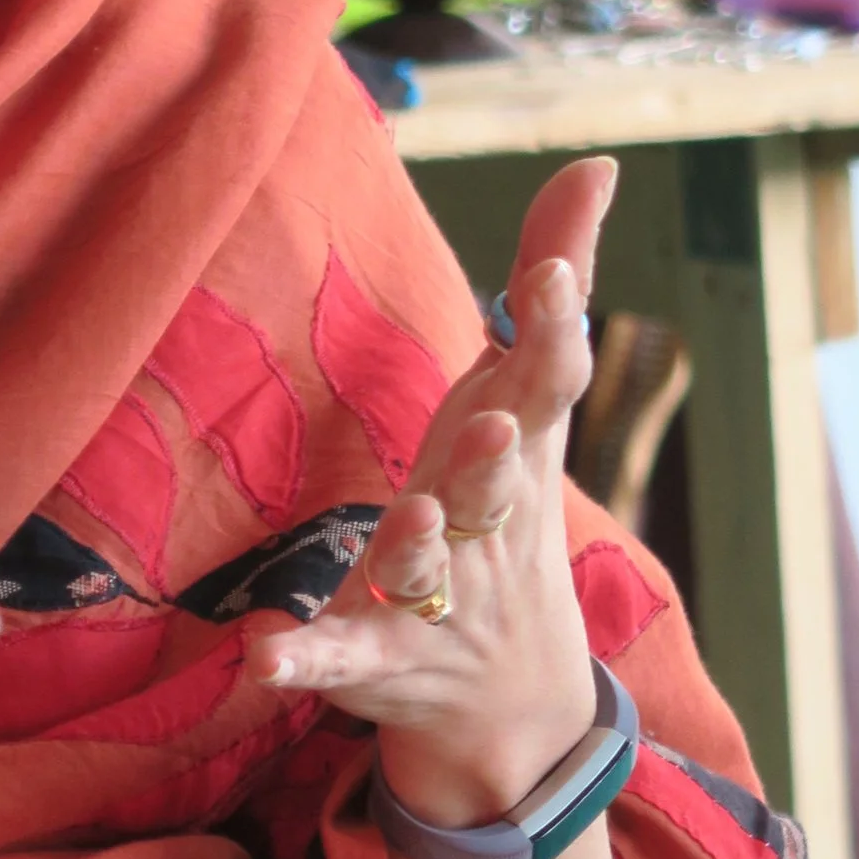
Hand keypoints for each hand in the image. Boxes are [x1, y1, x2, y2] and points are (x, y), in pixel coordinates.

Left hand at [245, 157, 616, 828]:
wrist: (512, 695)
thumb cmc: (506, 504)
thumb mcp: (523, 398)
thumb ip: (545, 284)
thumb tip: (596, 163)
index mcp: (517, 453)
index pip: (548, 388)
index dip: (553, 332)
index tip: (552, 275)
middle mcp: (485, 527)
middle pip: (495, 489)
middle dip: (494, 458)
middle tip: (495, 424)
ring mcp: (433, 598)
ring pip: (423, 571)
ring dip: (414, 547)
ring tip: (403, 520)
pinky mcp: (376, 657)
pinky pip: (338, 659)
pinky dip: (304, 661)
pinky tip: (262, 659)